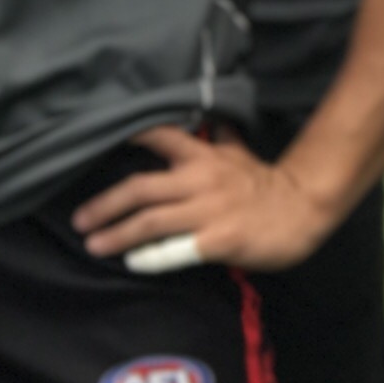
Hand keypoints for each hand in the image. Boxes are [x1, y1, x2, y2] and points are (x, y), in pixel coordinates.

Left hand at [74, 125, 342, 273]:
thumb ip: (219, 139)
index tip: (90, 145)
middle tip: (80, 220)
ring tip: (94, 244)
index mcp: (203, 157)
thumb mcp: (240, 153)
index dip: (124, 138)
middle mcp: (200, 180)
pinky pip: (174, 250)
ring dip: (116, 234)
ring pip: (150, 221)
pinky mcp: (217, 240)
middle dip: (105, 205)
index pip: (158, 136)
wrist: (303, 210)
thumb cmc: (266, 184)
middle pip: (140, 188)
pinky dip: (149, 256)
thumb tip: (211, 121)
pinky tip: (132, 261)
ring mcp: (208, 211)